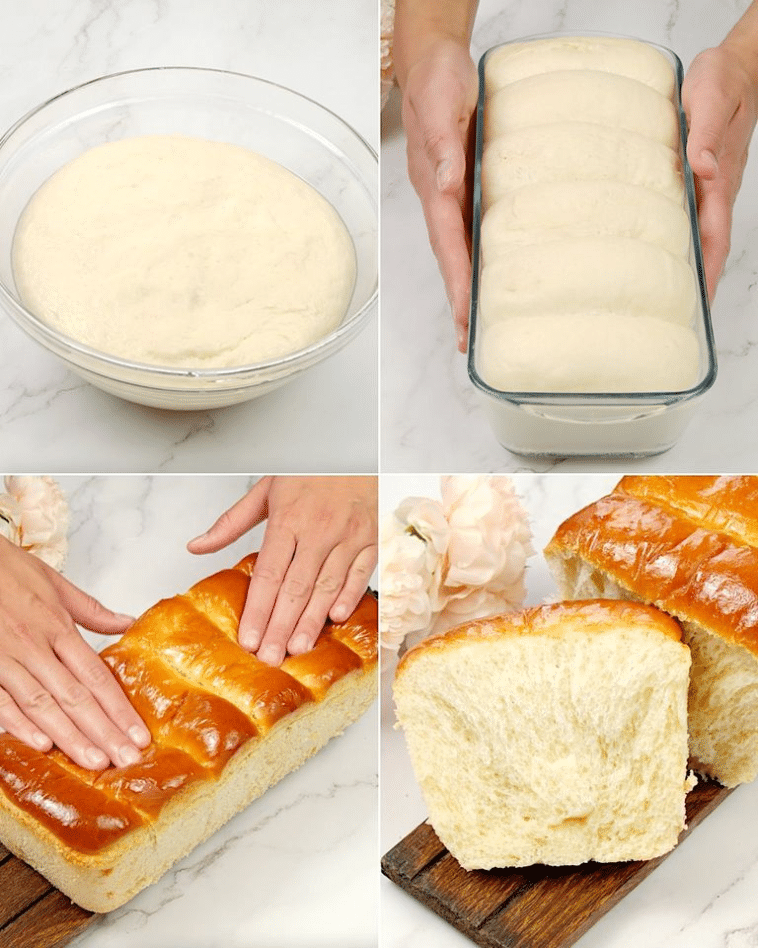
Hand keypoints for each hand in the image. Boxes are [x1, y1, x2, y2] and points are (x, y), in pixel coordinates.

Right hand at [0, 538, 150, 768]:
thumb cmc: (7, 570)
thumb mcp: (55, 583)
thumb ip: (92, 610)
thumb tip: (128, 623)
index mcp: (56, 626)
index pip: (96, 675)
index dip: (119, 708)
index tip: (139, 734)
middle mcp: (34, 646)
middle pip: (75, 696)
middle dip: (103, 731)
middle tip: (127, 759)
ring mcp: (5, 659)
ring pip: (42, 705)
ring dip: (70, 737)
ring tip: (95, 762)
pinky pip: (1, 701)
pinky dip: (19, 725)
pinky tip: (41, 745)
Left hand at [188, 476, 377, 665]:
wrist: (354, 449)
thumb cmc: (309, 471)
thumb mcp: (265, 490)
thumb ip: (230, 523)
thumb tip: (196, 547)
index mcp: (288, 518)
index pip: (269, 574)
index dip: (257, 609)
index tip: (248, 638)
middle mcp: (318, 529)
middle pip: (296, 588)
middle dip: (280, 626)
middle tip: (269, 657)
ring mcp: (348, 535)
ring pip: (327, 586)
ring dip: (312, 621)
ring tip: (296, 648)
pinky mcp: (371, 538)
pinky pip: (360, 573)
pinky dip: (349, 596)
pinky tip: (335, 619)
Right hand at [401, 36, 477, 351]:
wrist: (433, 61)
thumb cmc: (437, 81)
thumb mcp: (440, 106)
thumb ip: (444, 148)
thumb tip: (449, 186)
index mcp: (434, 187)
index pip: (447, 245)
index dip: (456, 283)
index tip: (466, 316)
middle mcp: (440, 200)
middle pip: (450, 261)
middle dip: (459, 302)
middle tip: (470, 341)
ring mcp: (451, 197)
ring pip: (458, 252)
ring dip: (466, 288)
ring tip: (478, 326)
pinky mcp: (464, 189)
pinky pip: (470, 232)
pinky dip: (477, 260)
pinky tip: (491, 276)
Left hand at [683, 42, 757, 300]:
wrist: (738, 66)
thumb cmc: (723, 80)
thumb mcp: (709, 100)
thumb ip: (702, 136)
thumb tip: (700, 170)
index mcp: (719, 180)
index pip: (714, 237)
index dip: (708, 272)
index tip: (700, 303)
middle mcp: (717, 189)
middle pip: (710, 246)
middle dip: (700, 281)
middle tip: (682, 316)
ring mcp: (712, 186)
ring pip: (702, 234)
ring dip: (691, 264)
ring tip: (673, 296)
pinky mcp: (702, 177)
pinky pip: (694, 217)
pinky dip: (685, 238)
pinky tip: (667, 251)